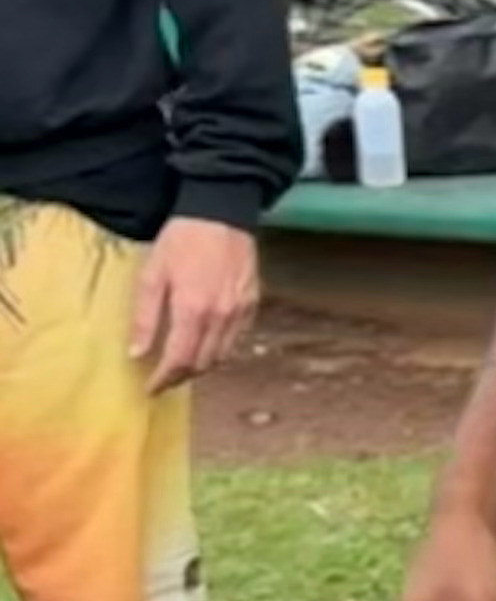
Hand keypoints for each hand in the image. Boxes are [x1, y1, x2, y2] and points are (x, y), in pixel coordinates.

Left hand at [129, 216, 259, 394]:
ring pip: (223, 355)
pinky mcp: (253, 303)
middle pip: (203, 364)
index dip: (164, 379)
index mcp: (193, 310)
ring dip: (202, 366)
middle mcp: (221, 317)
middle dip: (181, 376)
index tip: (150, 388)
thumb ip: (145, 318)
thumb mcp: (152, 275)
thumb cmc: (182, 240)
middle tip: (164, 379)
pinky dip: (221, 349)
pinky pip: (238, 338)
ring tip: (184, 364)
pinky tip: (207, 342)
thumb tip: (137, 354)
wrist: (221, 212)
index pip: (179, 360)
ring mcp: (241, 311)